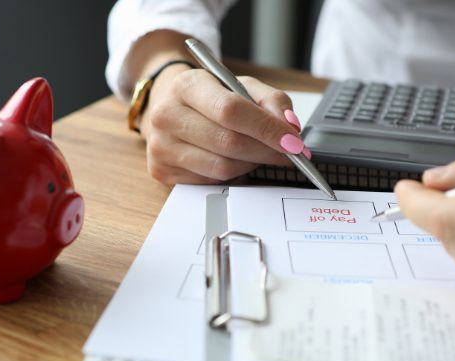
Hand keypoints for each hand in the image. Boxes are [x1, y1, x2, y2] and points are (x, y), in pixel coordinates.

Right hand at [139, 65, 306, 183]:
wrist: (170, 107)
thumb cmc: (209, 98)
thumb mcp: (241, 86)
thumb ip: (271, 101)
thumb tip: (289, 127)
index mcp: (187, 86)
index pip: (231, 110)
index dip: (267, 129)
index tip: (293, 142)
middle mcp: (167, 115)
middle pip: (229, 142)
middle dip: (267, 151)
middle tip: (289, 153)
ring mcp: (161, 145)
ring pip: (222, 167)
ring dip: (251, 164)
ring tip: (260, 154)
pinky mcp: (162, 170)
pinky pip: (210, 181)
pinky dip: (232, 174)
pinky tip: (236, 161)